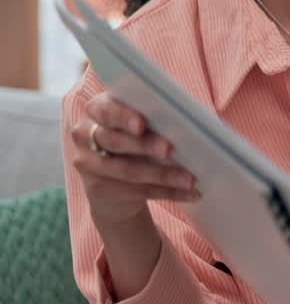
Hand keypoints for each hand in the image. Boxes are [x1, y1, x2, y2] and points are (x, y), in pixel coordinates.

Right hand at [69, 90, 199, 230]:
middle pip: (116, 141)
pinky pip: (138, 191)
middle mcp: (84, 135)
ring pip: (128, 170)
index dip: (123, 117)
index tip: (142, 124)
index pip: (106, 110)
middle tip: (170, 149)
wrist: (112, 181)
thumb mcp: (138, 126)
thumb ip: (152, 119)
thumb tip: (187, 123)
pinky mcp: (98, 189)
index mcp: (96, 110)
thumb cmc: (134, 140)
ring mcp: (87, 164)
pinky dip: (169, 192)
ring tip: (191, 179)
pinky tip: (192, 193)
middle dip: (146, 145)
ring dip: (164, 175)